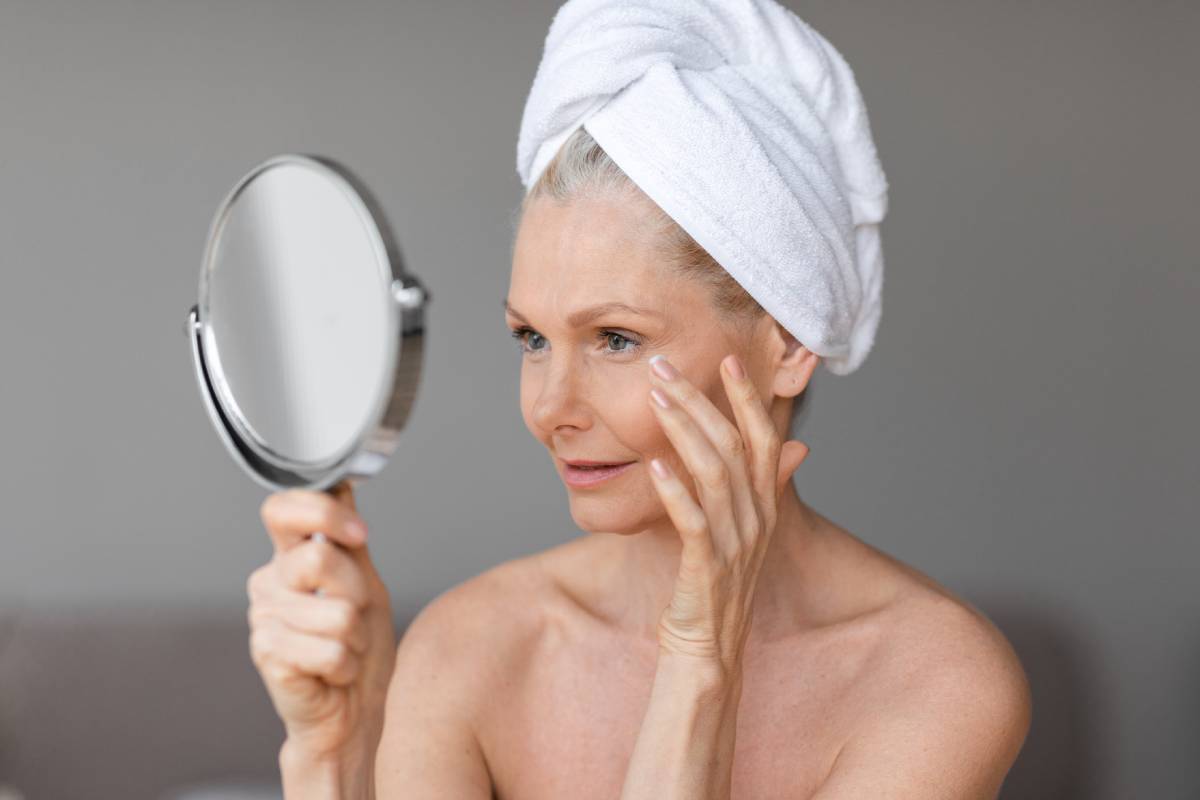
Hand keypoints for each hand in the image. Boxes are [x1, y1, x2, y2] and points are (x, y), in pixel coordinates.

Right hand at [247, 480, 396, 763]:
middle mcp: (269, 582)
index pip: (283, 510)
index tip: (359, 535)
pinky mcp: (268, 655)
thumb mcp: (365, 581)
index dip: (323, 515)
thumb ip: (350, 537)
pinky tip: (332, 672)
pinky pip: (331, 650)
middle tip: (354, 617)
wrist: (353, 709)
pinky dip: (346, 664)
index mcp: (289, 558)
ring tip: (343, 649)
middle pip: (321, 558)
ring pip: (336, 612)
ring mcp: (264, 619)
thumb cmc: (358, 647)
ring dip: (356, 637)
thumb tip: (341, 484)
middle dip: (357, 593)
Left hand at [646, 353, 808, 674]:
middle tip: (663, 367)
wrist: (709, 649)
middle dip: (699, 400)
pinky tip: (655, 463)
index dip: (748, 398)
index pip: (764, 439)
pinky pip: (693, 521)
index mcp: (766, 506)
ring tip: (654, 398)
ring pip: (714, 472)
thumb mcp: (747, 531)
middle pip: (733, 445)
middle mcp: (756, 518)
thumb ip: (766, 487)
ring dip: (683, 429)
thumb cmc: (717, 585)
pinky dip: (674, 489)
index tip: (728, 359)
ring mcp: (735, 542)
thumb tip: (796, 448)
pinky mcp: (707, 567)